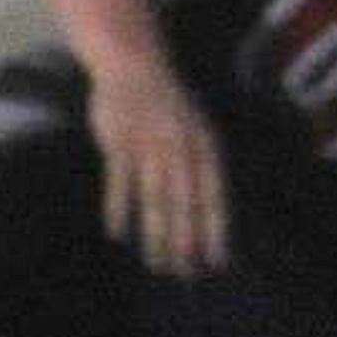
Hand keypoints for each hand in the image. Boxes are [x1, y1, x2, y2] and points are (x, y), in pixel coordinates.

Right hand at [88, 57, 230, 277]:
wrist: (134, 63)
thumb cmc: (169, 105)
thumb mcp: (197, 130)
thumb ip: (201, 168)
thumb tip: (209, 212)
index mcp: (205, 146)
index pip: (214, 196)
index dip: (216, 230)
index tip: (217, 262)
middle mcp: (181, 148)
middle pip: (185, 205)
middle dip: (186, 242)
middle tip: (185, 274)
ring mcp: (150, 144)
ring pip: (155, 198)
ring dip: (156, 234)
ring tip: (156, 263)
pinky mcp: (119, 141)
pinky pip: (120, 182)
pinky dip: (119, 208)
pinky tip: (118, 234)